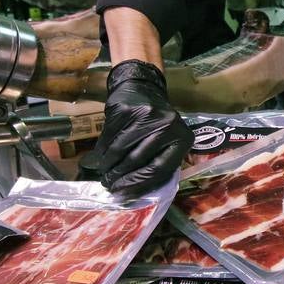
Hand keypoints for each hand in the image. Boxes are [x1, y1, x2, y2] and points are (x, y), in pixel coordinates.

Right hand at [96, 60, 192, 192]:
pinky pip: (109, 136)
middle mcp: (166, 125)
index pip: (159, 168)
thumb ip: (157, 164)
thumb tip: (131, 193)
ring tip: (104, 174)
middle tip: (109, 185)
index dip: (138, 184)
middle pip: (137, 159)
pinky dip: (103, 151)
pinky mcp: (125, 109)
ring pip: (120, 149)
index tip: (123, 194)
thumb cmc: (157, 125)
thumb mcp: (167, 143)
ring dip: (108, 166)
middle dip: (119, 177)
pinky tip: (101, 158)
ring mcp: (145, 115)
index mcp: (182, 138)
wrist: (143, 89)